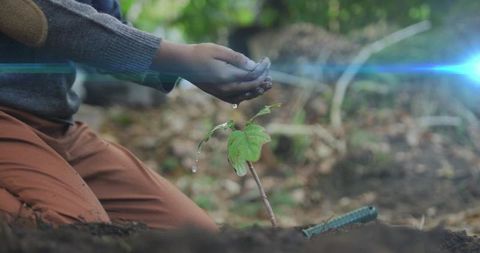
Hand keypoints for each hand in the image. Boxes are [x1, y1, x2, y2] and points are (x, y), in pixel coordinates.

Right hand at [152, 41, 271, 103]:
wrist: (182, 64)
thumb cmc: (200, 53)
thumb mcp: (219, 50)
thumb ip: (237, 59)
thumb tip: (253, 66)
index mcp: (226, 77)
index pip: (251, 76)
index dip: (262, 69)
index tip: (267, 60)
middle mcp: (225, 89)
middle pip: (250, 87)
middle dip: (262, 80)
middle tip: (270, 74)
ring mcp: (221, 94)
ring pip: (245, 96)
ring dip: (257, 91)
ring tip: (266, 85)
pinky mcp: (219, 95)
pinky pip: (236, 99)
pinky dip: (246, 96)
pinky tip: (252, 91)